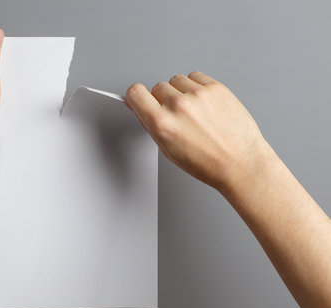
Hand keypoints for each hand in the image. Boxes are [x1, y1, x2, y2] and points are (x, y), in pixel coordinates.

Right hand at [125, 71, 276, 191]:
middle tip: (176, 115)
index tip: (141, 100)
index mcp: (161, 123)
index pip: (135, 92)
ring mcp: (198, 94)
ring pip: (176, 80)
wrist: (240, 162)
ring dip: (180, 91)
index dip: (137, 97)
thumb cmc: (207, 162)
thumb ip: (151, 124)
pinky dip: (196, 87)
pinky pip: (195, 76)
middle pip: (157, 87)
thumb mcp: (168, 149)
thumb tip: (140, 107)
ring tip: (192, 111)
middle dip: (163, 99)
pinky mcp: (216, 87)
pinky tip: (203, 104)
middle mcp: (178, 106)